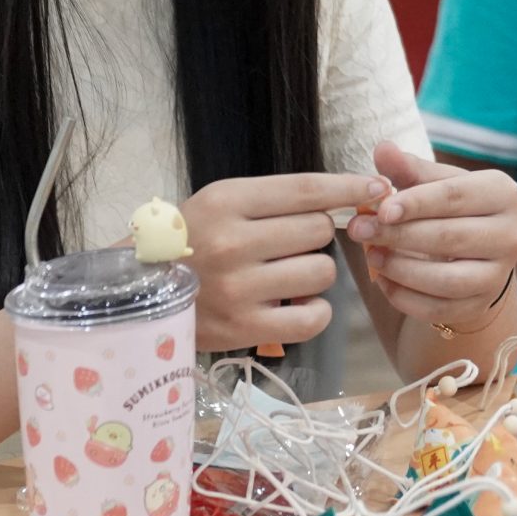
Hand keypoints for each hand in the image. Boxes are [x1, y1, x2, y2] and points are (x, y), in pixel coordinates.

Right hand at [181, 172, 381, 352]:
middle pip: (319, 230)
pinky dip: (316, 312)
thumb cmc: (190, 241)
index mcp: (227, 202)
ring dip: (315, 273)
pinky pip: (313, 317)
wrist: (138, 292)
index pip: (306, 190)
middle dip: (317, 235)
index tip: (377, 187)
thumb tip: (348, 196)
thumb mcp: (222, 203)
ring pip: (322, 271)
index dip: (349, 187)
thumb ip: (276, 200)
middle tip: (291, 245)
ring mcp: (239, 288)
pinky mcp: (244, 328)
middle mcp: (233, 242)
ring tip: (287, 276)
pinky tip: (299, 306)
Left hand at [347, 142, 516, 330]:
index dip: (415, 203)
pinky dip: (405, 297)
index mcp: (502, 193)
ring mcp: (499, 275)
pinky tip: (383, 280)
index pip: (455, 196)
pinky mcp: (481, 304)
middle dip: (398, 235)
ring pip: (447, 280)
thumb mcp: (434, 183)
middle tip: (358, 230)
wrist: (476, 254)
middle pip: (449, 237)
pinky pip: (439, 309)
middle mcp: (511, 234)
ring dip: (400, 269)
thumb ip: (408, 168)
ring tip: (370, 255)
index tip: (380, 209)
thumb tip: (383, 148)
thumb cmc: (451, 209)